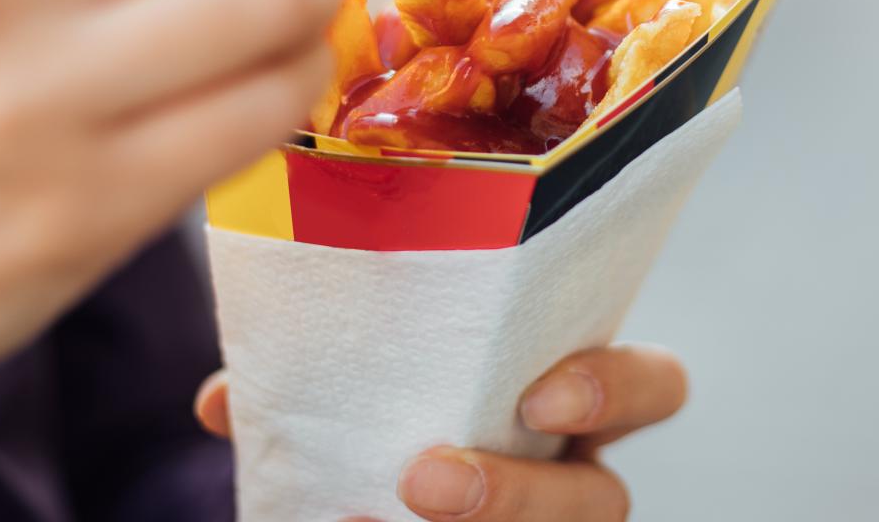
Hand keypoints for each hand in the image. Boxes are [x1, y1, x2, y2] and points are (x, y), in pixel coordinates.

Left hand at [194, 344, 687, 520]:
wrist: (354, 497)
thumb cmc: (390, 418)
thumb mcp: (371, 383)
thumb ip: (318, 379)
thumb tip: (223, 401)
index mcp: (566, 401)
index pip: (655, 387)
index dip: (614, 390)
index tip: (536, 396)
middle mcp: (572, 479)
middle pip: (604, 500)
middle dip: (522, 494)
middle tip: (427, 481)